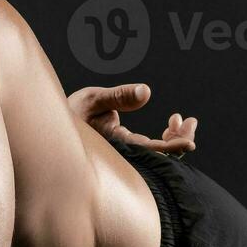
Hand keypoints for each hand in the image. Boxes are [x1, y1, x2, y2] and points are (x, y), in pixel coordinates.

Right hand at [67, 83, 197, 155]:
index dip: (172, 147)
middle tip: (192, 122)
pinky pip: (154, 148)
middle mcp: (124, 153)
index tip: (190, 141)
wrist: (54, 128)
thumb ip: (119, 96)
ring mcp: (127, 153)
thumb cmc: (69, 112)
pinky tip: (171, 122)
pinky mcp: (129, 149)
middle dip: (179, 139)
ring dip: (175, 137)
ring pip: (159, 152)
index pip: (150, 150)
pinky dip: (166, 136)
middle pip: (160, 155)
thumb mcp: (93, 98)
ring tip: (186, 120)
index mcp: (116, 144)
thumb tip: (147, 91)